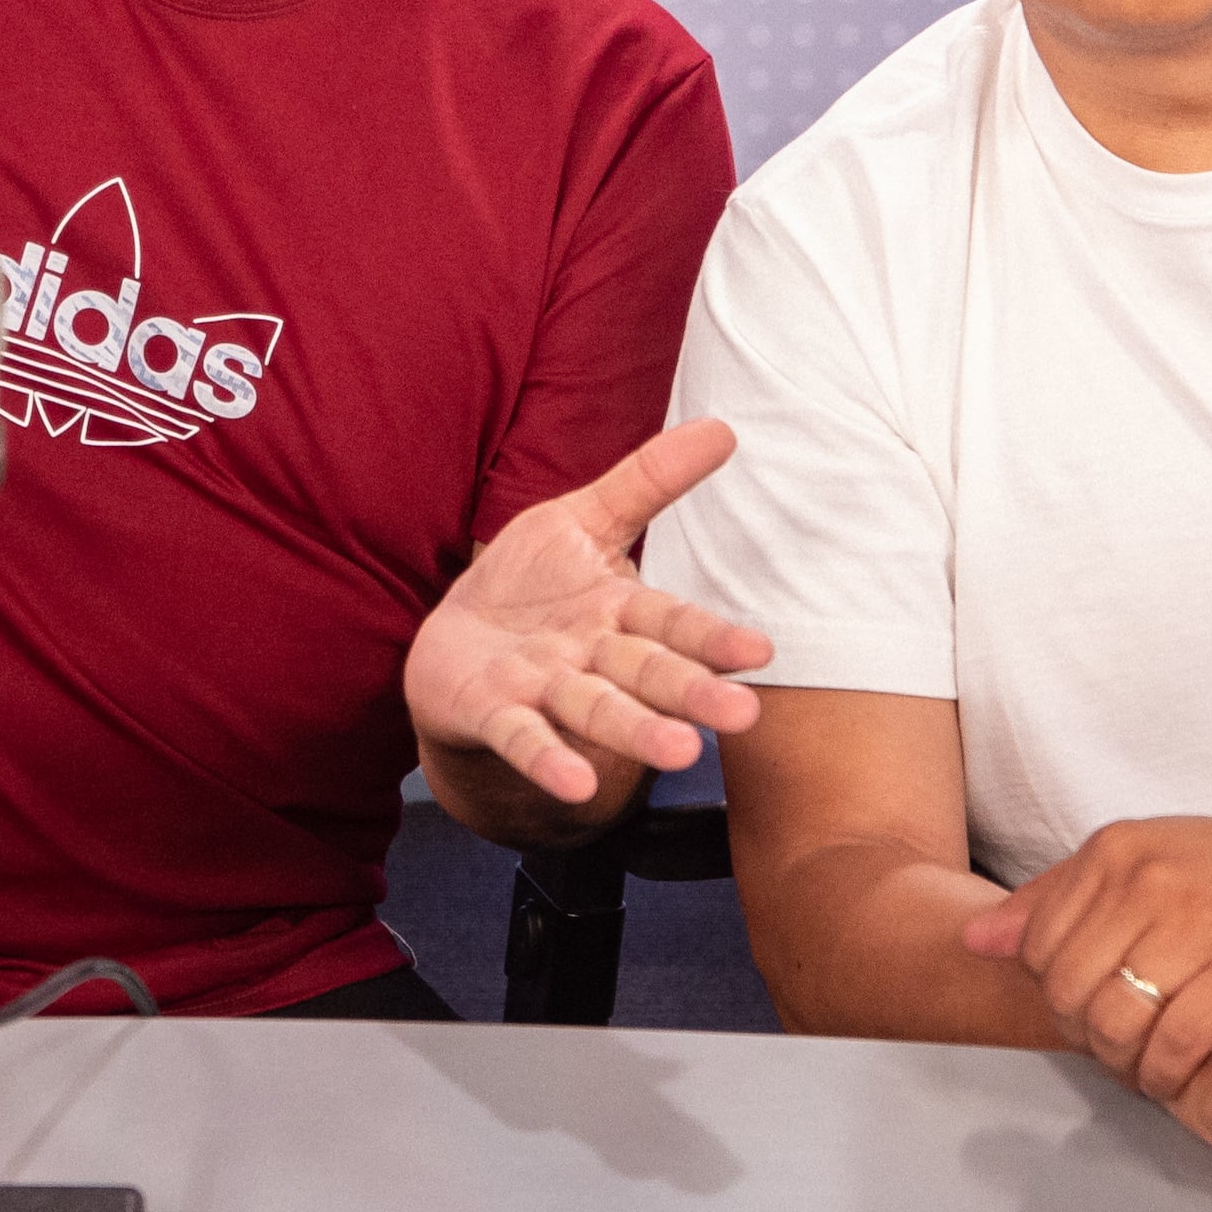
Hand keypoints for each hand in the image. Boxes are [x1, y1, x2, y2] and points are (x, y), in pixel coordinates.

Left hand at [402, 420, 775, 810]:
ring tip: (676, 754)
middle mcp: (591, 658)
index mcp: (618, 611)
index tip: (761, 653)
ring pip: (595, 709)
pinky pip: (522, 738)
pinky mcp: (493, 713)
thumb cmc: (529, 587)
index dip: (712, 638)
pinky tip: (574, 784)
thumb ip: (648, 481)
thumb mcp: (581, 520)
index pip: (672, 623)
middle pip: (645, 673)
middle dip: (690, 692)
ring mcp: (543, 690)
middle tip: (741, 718)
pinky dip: (548, 759)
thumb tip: (725, 428)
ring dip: (635, 730)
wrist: (450, 649)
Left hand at [961, 796, 1211, 1099]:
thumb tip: (975, 940)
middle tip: (1118, 1051)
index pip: (1037, 947)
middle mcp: (1150, 880)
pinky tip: (1181, 1076)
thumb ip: (1060, 897)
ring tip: (1147, 1069)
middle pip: (1071, 992)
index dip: (1054, 995)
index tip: (1089, 1012)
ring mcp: (1200, 924)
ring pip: (1119, 1024)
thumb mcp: (1150, 859)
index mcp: (1118, 849)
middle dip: (1087, 1038)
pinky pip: (1178, 1044)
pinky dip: (1169, 1075)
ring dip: (1126, 1066)